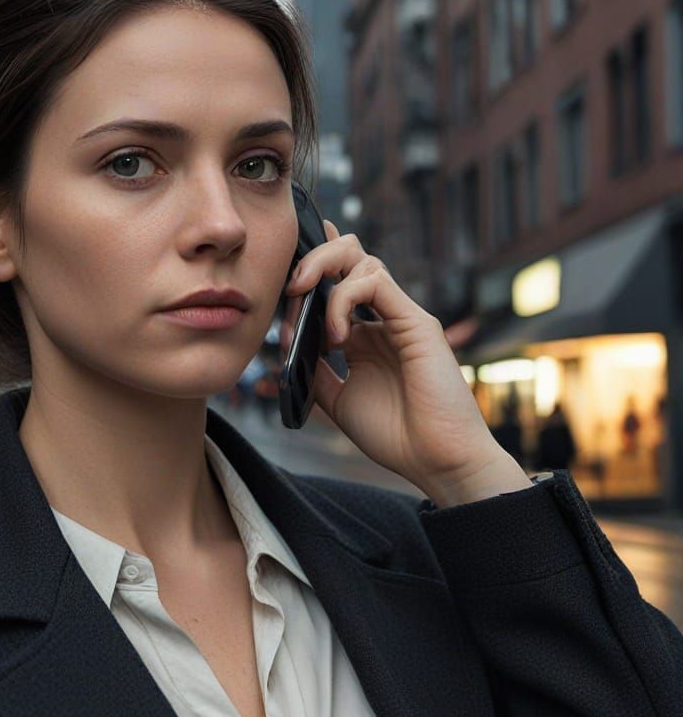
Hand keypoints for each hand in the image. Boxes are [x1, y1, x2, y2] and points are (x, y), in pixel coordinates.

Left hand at [283, 223, 531, 505]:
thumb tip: (284, 350)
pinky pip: (373, 281)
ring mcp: (398, 316)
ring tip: (304, 312)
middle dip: (309, 262)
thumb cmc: (395, 436)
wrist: (437, 460)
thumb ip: (314, 372)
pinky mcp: (415, 321)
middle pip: (346, 256)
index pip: (332, 283)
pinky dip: (342, 299)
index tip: (278, 296)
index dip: (305, 275)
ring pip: (359, 257)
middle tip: (288, 290)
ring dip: (320, 272)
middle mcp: (381, 319)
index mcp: (363, 336)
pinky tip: (334, 336)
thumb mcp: (338, 401)